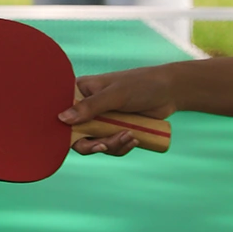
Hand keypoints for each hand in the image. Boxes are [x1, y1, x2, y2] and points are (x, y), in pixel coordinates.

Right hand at [60, 67, 179, 155]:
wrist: (169, 92)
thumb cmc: (141, 84)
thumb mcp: (115, 95)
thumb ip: (90, 106)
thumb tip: (62, 119)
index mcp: (81, 92)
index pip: (63, 113)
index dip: (65, 128)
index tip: (79, 137)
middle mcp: (87, 107)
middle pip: (77, 134)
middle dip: (94, 143)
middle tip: (105, 145)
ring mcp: (102, 120)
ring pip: (96, 143)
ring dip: (113, 144)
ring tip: (130, 136)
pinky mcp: (115, 130)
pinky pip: (111, 146)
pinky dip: (121, 146)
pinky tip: (134, 139)